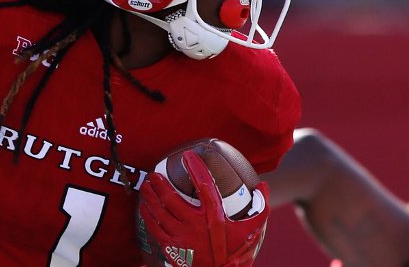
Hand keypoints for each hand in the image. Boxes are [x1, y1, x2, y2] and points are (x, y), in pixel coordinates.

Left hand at [137, 151, 269, 266]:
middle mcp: (195, 226)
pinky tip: (144, 207)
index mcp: (214, 218)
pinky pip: (155, 228)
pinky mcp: (172, 248)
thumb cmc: (236, 251)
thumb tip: (263, 185)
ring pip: (159, 212)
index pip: (204, 187)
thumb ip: (260, 207)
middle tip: (154, 174)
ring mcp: (181, 237)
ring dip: (151, 197)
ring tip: (146, 186)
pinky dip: (148, 216)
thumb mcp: (252, 230)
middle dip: (160, 184)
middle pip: (171, 199)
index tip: (188, 156)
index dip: (196, 169)